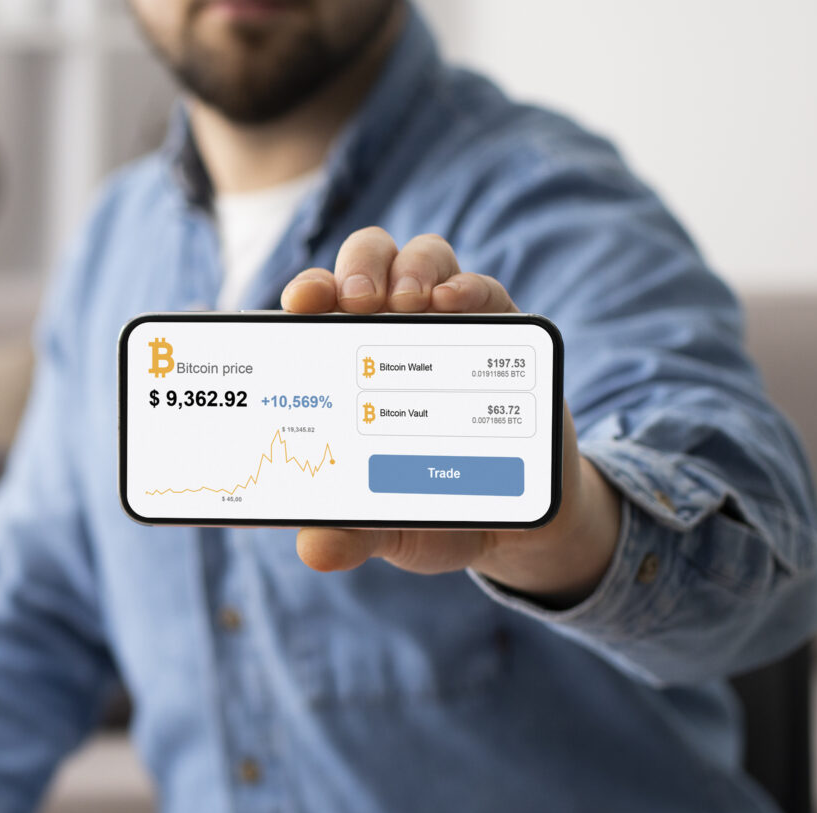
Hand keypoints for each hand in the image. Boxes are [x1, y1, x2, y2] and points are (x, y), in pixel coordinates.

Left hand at [278, 229, 620, 605]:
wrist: (516, 523)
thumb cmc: (429, 511)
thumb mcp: (387, 530)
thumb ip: (351, 533)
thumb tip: (315, 549)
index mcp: (346, 364)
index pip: (318, 309)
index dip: (306, 292)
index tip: (301, 303)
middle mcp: (391, 330)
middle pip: (367, 262)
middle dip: (357, 268)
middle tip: (356, 301)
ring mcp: (447, 326)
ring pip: (423, 258)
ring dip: (410, 268)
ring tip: (404, 302)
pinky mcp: (503, 333)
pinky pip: (485, 290)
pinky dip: (468, 288)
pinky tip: (452, 304)